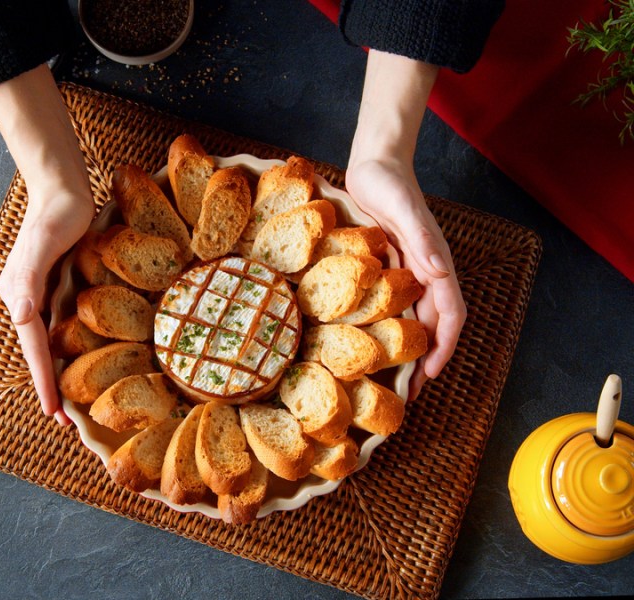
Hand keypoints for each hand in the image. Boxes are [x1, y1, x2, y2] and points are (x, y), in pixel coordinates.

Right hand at [0, 189, 93, 424]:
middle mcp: (27, 299)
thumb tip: (19, 316)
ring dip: (59, 371)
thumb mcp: (44, 242)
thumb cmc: (57, 213)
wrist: (63, 188)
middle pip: (39, 351)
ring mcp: (41, 294)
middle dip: (51, 386)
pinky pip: (61, 326)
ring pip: (50, 342)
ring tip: (72, 402)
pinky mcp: (57, 286)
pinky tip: (80, 359)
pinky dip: (69, 348)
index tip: (54, 413)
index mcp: (20, 295)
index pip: (34, 347)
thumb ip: (29, 277)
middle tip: (67, 423)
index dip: (45, 381)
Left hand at [348, 50, 465, 398]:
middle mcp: (423, 273)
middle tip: (404, 393)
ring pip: (409, 319)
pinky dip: (384, 327)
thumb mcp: (404, 208)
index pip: (449, 315)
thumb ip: (422, 239)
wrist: (375, 163)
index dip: (443, 348)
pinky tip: (365, 342)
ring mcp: (404, 272)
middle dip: (422, 360)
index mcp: (433, 264)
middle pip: (429, 325)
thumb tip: (440, 274)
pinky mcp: (384, 268)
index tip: (429, 376)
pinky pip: (389, 305)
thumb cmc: (389, 182)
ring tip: (387, 378)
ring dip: (403, 349)